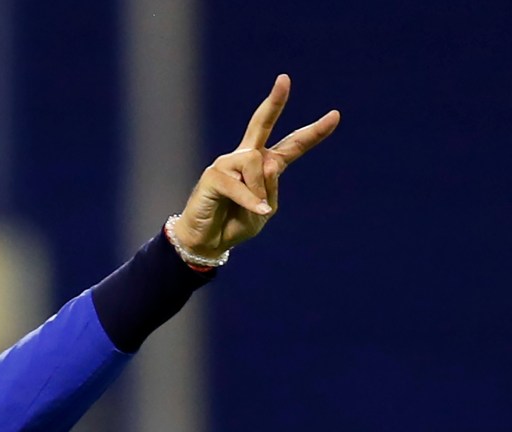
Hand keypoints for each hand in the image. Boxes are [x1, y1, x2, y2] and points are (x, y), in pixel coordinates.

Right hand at [174, 74, 339, 257]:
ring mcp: (228, 164)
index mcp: (265, 167)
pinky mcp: (213, 175)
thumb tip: (265, 163)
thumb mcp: (264, 211)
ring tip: (254, 209)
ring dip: (259, 190)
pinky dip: (249, 200)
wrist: (206, 242)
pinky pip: (239, 185)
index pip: (292, 146)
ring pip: (256, 163)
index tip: (335, 116)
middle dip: (274, 102)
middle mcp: (246, 158)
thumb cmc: (233, 226)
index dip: (314, 133)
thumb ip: (271, 189)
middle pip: (262, 124)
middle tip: (284, 79)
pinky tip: (258, 211)